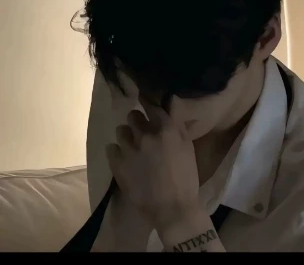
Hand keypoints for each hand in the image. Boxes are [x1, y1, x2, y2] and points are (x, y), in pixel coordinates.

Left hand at [106, 96, 200, 231]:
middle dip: (137, 121)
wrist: (173, 208)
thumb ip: (177, 123)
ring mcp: (129, 149)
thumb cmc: (185, 177)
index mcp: (166, 129)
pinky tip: (125, 160)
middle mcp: (146, 135)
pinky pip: (110, 148)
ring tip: (132, 147)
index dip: (146, 102)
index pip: (151, 105)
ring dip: (127, 136)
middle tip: (142, 132)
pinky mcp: (117, 164)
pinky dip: (117, 152)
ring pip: (120, 131)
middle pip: (133, 115)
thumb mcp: (187, 146)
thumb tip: (170, 100)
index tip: (144, 102)